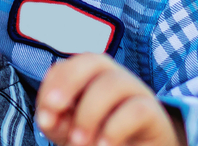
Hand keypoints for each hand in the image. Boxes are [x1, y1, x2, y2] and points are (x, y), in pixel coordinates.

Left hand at [37, 53, 184, 145]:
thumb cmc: (101, 137)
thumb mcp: (72, 131)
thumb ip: (58, 121)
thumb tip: (48, 117)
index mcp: (90, 78)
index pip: (68, 65)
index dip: (52, 86)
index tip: (44, 117)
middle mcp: (114, 77)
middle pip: (93, 60)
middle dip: (68, 83)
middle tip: (54, 113)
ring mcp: (136, 91)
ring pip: (113, 83)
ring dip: (89, 113)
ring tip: (79, 142)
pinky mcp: (153, 113)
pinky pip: (137, 110)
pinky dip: (115, 129)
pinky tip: (104, 145)